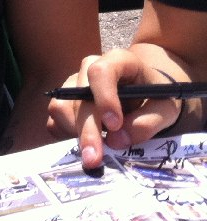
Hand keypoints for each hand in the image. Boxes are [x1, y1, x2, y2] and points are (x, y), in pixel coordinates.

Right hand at [46, 50, 182, 169]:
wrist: (145, 87)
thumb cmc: (157, 96)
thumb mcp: (166, 109)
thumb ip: (148, 122)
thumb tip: (117, 140)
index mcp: (119, 61)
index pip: (101, 72)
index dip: (104, 97)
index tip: (114, 125)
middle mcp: (89, 68)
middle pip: (78, 96)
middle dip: (86, 130)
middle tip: (94, 159)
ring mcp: (73, 83)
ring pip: (60, 107)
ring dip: (75, 133)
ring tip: (97, 149)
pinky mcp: (64, 101)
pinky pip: (54, 119)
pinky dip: (65, 135)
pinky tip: (86, 143)